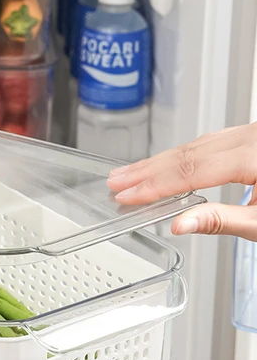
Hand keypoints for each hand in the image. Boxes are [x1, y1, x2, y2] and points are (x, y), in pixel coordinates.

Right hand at [106, 123, 256, 238]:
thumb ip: (220, 220)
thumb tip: (180, 224)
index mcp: (252, 156)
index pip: (190, 171)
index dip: (153, 185)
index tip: (127, 195)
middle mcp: (250, 138)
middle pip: (186, 153)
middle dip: (146, 170)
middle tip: (116, 182)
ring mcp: (249, 135)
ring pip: (195, 144)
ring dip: (159, 161)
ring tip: (131, 173)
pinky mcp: (250, 138)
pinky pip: (208, 141)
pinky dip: (181, 154)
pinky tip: (166, 162)